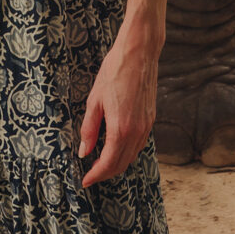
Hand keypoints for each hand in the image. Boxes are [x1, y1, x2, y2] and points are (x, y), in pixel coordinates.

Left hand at [77, 35, 156, 187]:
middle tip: (91, 174)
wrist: (139, 53)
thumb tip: (84, 151)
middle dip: (106, 173)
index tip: (85, 180)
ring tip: (101, 163)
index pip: (109, 163)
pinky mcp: (150, 119)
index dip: (96, 175)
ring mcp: (146, 126)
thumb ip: (89, 129)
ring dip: (117, 164)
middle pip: (122, 164)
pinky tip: (116, 147)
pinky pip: (139, 144)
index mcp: (121, 129)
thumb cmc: (114, 71)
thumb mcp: (95, 100)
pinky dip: (127, 152)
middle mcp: (137, 132)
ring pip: (132, 156)